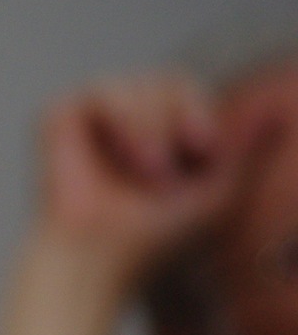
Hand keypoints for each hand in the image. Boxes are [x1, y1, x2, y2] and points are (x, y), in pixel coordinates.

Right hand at [37, 73, 243, 282]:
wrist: (104, 256)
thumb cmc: (155, 236)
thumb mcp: (219, 189)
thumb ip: (249, 150)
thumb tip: (283, 113)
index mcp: (159, 130)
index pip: (187, 89)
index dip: (199, 110)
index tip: (203, 150)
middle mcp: (125, 119)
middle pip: (167, 78)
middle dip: (176, 118)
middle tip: (170, 169)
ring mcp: (90, 117)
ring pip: (136, 83)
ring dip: (151, 126)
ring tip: (147, 171)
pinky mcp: (58, 117)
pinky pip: (101, 90)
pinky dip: (122, 120)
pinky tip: (125, 156)